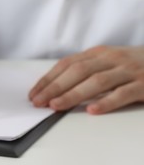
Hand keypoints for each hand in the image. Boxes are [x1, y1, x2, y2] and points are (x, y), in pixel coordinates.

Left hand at [29, 45, 143, 113]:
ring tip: (56, 106)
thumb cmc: (130, 65)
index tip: (33, 94)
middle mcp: (111, 59)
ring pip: (97, 82)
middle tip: (38, 102)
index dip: (48, 79)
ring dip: (73, 94)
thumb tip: (53, 88)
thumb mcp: (106, 62)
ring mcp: (128, 71)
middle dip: (54, 87)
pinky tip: (92, 110)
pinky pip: (123, 93)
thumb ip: (84, 71)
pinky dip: (106, 102)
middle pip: (77, 72)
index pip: (67, 64)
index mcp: (98, 53)